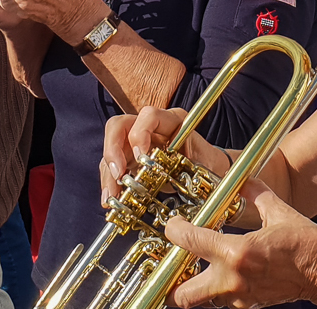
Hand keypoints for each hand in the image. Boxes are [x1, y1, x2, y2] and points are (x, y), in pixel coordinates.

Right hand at [100, 106, 223, 205]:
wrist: (208, 169)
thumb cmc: (207, 162)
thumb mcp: (202, 160)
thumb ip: (184, 164)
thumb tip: (164, 175)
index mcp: (172, 121)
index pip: (149, 116)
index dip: (140, 133)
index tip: (140, 156)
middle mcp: (149, 128)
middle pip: (118, 126)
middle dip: (113, 150)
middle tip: (118, 174)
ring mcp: (136, 142)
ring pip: (112, 150)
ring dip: (108, 174)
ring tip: (111, 196)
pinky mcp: (130, 158)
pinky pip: (113, 167)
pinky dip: (110, 183)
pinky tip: (110, 199)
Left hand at [165, 185, 316, 308]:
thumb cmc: (306, 244)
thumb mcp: (279, 212)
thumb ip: (255, 194)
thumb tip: (244, 178)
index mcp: (236, 252)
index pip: (188, 242)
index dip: (174, 230)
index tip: (173, 224)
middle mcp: (231, 279)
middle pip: (181, 295)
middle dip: (168, 282)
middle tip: (168, 263)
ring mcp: (238, 296)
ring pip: (200, 301)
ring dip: (191, 286)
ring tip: (191, 267)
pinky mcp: (247, 304)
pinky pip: (221, 301)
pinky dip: (215, 289)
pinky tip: (221, 273)